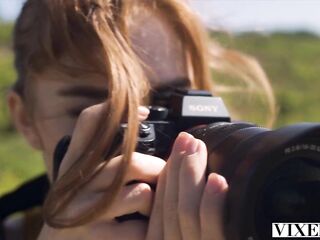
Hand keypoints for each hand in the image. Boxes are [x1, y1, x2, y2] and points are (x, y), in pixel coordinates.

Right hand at [38, 104, 164, 239]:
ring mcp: (82, 211)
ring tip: (146, 210)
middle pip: (131, 162)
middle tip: (159, 179)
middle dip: (157, 170)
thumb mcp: (85, 176)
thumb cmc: (81, 208)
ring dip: (153, 203)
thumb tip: (141, 115)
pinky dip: (146, 230)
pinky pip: (139, 228)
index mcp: (75, 163)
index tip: (144, 112)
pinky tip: (139, 230)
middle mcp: (75, 182)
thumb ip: (106, 152)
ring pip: (141, 194)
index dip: (114, 111)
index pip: (88, 123)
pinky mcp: (93, 237)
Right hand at [146, 132, 228, 239]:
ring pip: (185, 210)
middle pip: (169, 204)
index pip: (160, 204)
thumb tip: (187, 175)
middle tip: (186, 139)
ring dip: (191, 174)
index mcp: (163, 239)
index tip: (176, 149)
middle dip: (176, 166)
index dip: (166, 174)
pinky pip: (211, 228)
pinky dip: (212, 201)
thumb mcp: (186, 232)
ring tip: (198, 148)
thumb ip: (182, 214)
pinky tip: (217, 180)